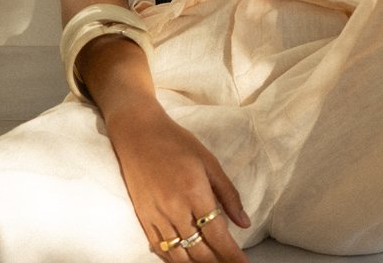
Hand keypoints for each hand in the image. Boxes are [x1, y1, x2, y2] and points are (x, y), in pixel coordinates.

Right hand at [104, 98, 251, 261]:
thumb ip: (228, 194)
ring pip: (180, 255)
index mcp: (195, 192)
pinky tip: (187, 261)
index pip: (218, 235)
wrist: (138, 134)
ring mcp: (157, 216)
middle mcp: (175, 209)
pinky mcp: (143, 218)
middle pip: (200, 251)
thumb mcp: (209, 162)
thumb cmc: (176, 142)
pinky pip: (160, 248)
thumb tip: (244, 223)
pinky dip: (175, 259)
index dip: (232, 255)